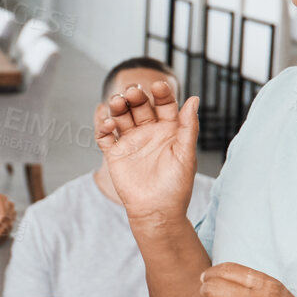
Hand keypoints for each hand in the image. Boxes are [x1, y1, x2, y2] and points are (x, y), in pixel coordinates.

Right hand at [96, 81, 198, 225]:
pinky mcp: (115, 153)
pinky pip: (105, 136)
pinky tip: (108, 124)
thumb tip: (194, 98)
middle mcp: (149, 132)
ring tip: (117, 102)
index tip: (159, 85)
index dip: (162, 93)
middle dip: (135, 96)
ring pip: (121, 116)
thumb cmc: (176, 186)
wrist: (156, 211)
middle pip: (139, 105)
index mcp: (169, 130)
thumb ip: (189, 126)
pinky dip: (102, 126)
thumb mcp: (186, 154)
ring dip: (117, 106)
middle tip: (132, 92)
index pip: (164, 104)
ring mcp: (131, 141)